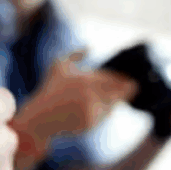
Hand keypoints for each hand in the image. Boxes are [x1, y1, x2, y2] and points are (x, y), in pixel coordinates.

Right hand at [11, 50, 137, 157]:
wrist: (41, 116)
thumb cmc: (50, 88)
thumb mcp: (58, 65)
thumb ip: (75, 53)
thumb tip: (90, 46)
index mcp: (85, 79)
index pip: (115, 79)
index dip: (125, 79)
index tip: (129, 78)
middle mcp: (90, 95)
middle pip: (121, 92)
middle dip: (128, 89)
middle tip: (130, 88)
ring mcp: (91, 110)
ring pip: (113, 104)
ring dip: (113, 101)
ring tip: (99, 98)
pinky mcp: (91, 123)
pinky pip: (105, 116)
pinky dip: (103, 112)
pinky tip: (91, 109)